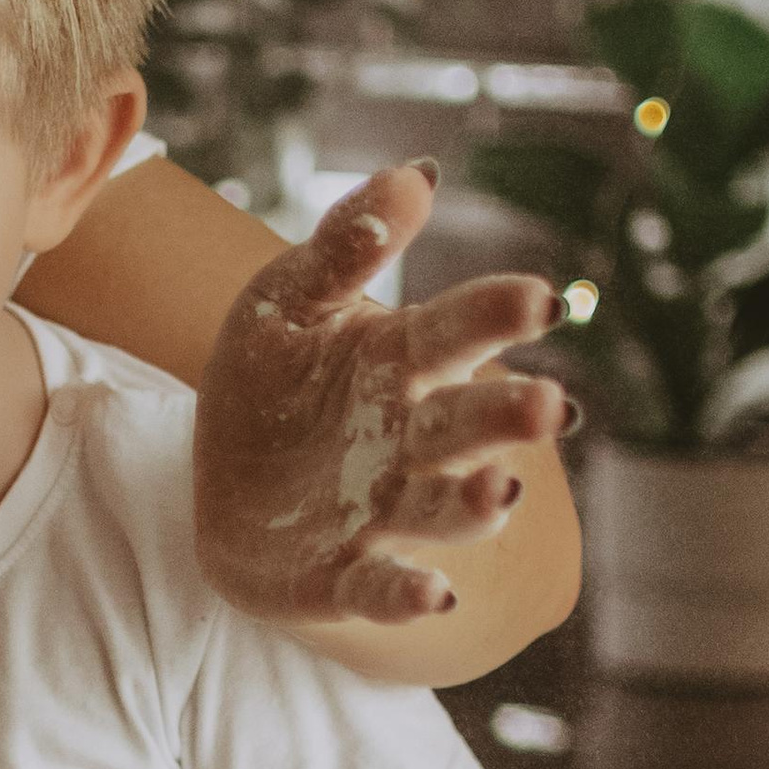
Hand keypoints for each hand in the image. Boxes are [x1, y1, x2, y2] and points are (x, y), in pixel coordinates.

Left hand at [194, 164, 569, 628]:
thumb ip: (345, 246)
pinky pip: (378, 587)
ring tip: (498, 491)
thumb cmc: (272, 382)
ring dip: (472, 504)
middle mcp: (408, 438)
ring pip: (439, 508)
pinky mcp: (340, 576)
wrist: (219, 484)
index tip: (540, 299)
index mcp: (401, 360)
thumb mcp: (289, 300)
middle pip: (467, 424)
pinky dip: (405, 592)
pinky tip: (434, 593)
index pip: (458, 329)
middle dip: (507, 417)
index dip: (497, 315)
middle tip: (549, 409)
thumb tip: (416, 176)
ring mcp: (380, 511)